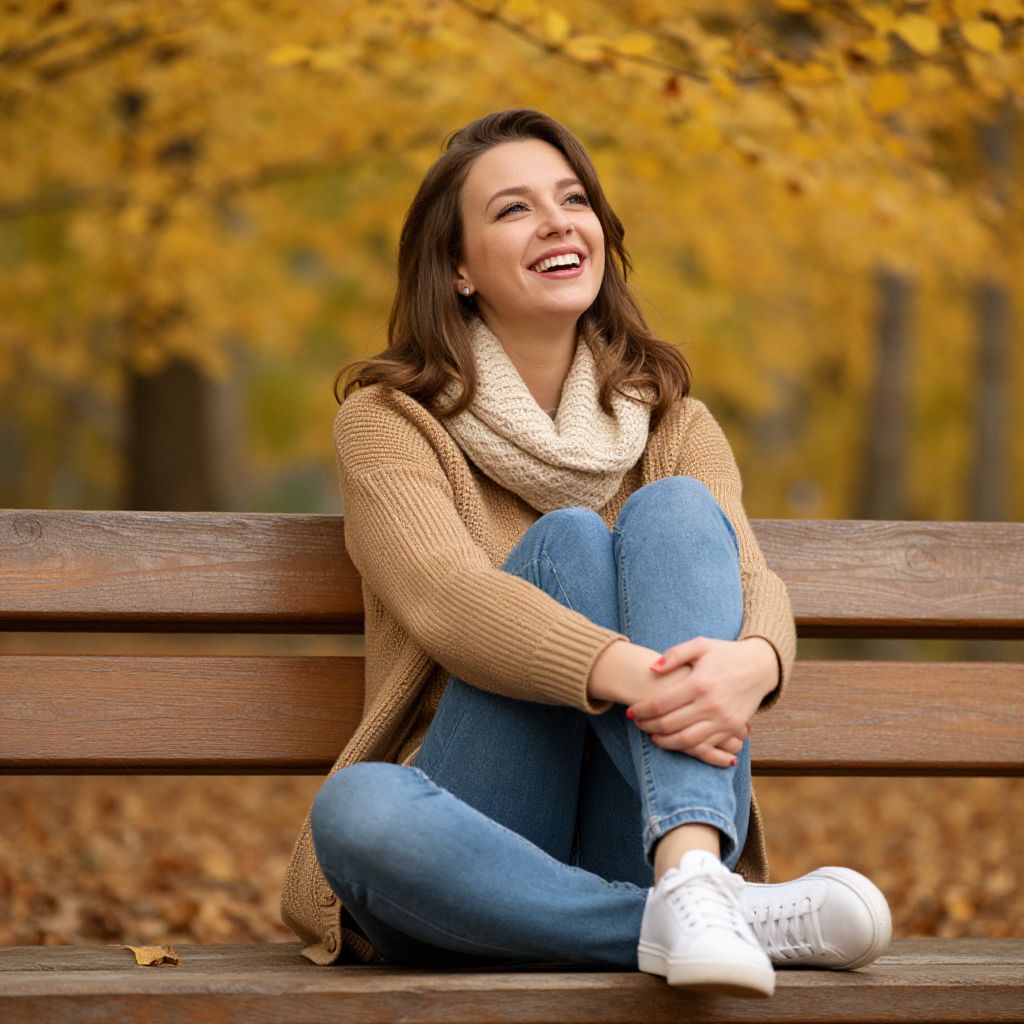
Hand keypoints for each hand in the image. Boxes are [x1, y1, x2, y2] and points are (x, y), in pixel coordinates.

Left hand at [625, 637, 777, 766]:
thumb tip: (651, 669)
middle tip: (637, 723)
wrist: (761, 666)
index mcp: (699, 683)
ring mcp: (723, 719)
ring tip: (652, 736)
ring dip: (664, 741)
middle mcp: (711, 704)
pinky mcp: (733, 728)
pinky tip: (674, 741)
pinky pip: (706, 745)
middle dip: (648, 726)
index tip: (631, 711)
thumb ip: (674, 655)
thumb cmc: (725, 653)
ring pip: (686, 741)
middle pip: (670, 724)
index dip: (642, 710)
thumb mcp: (700, 645)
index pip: (661, 703)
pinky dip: (687, 748)